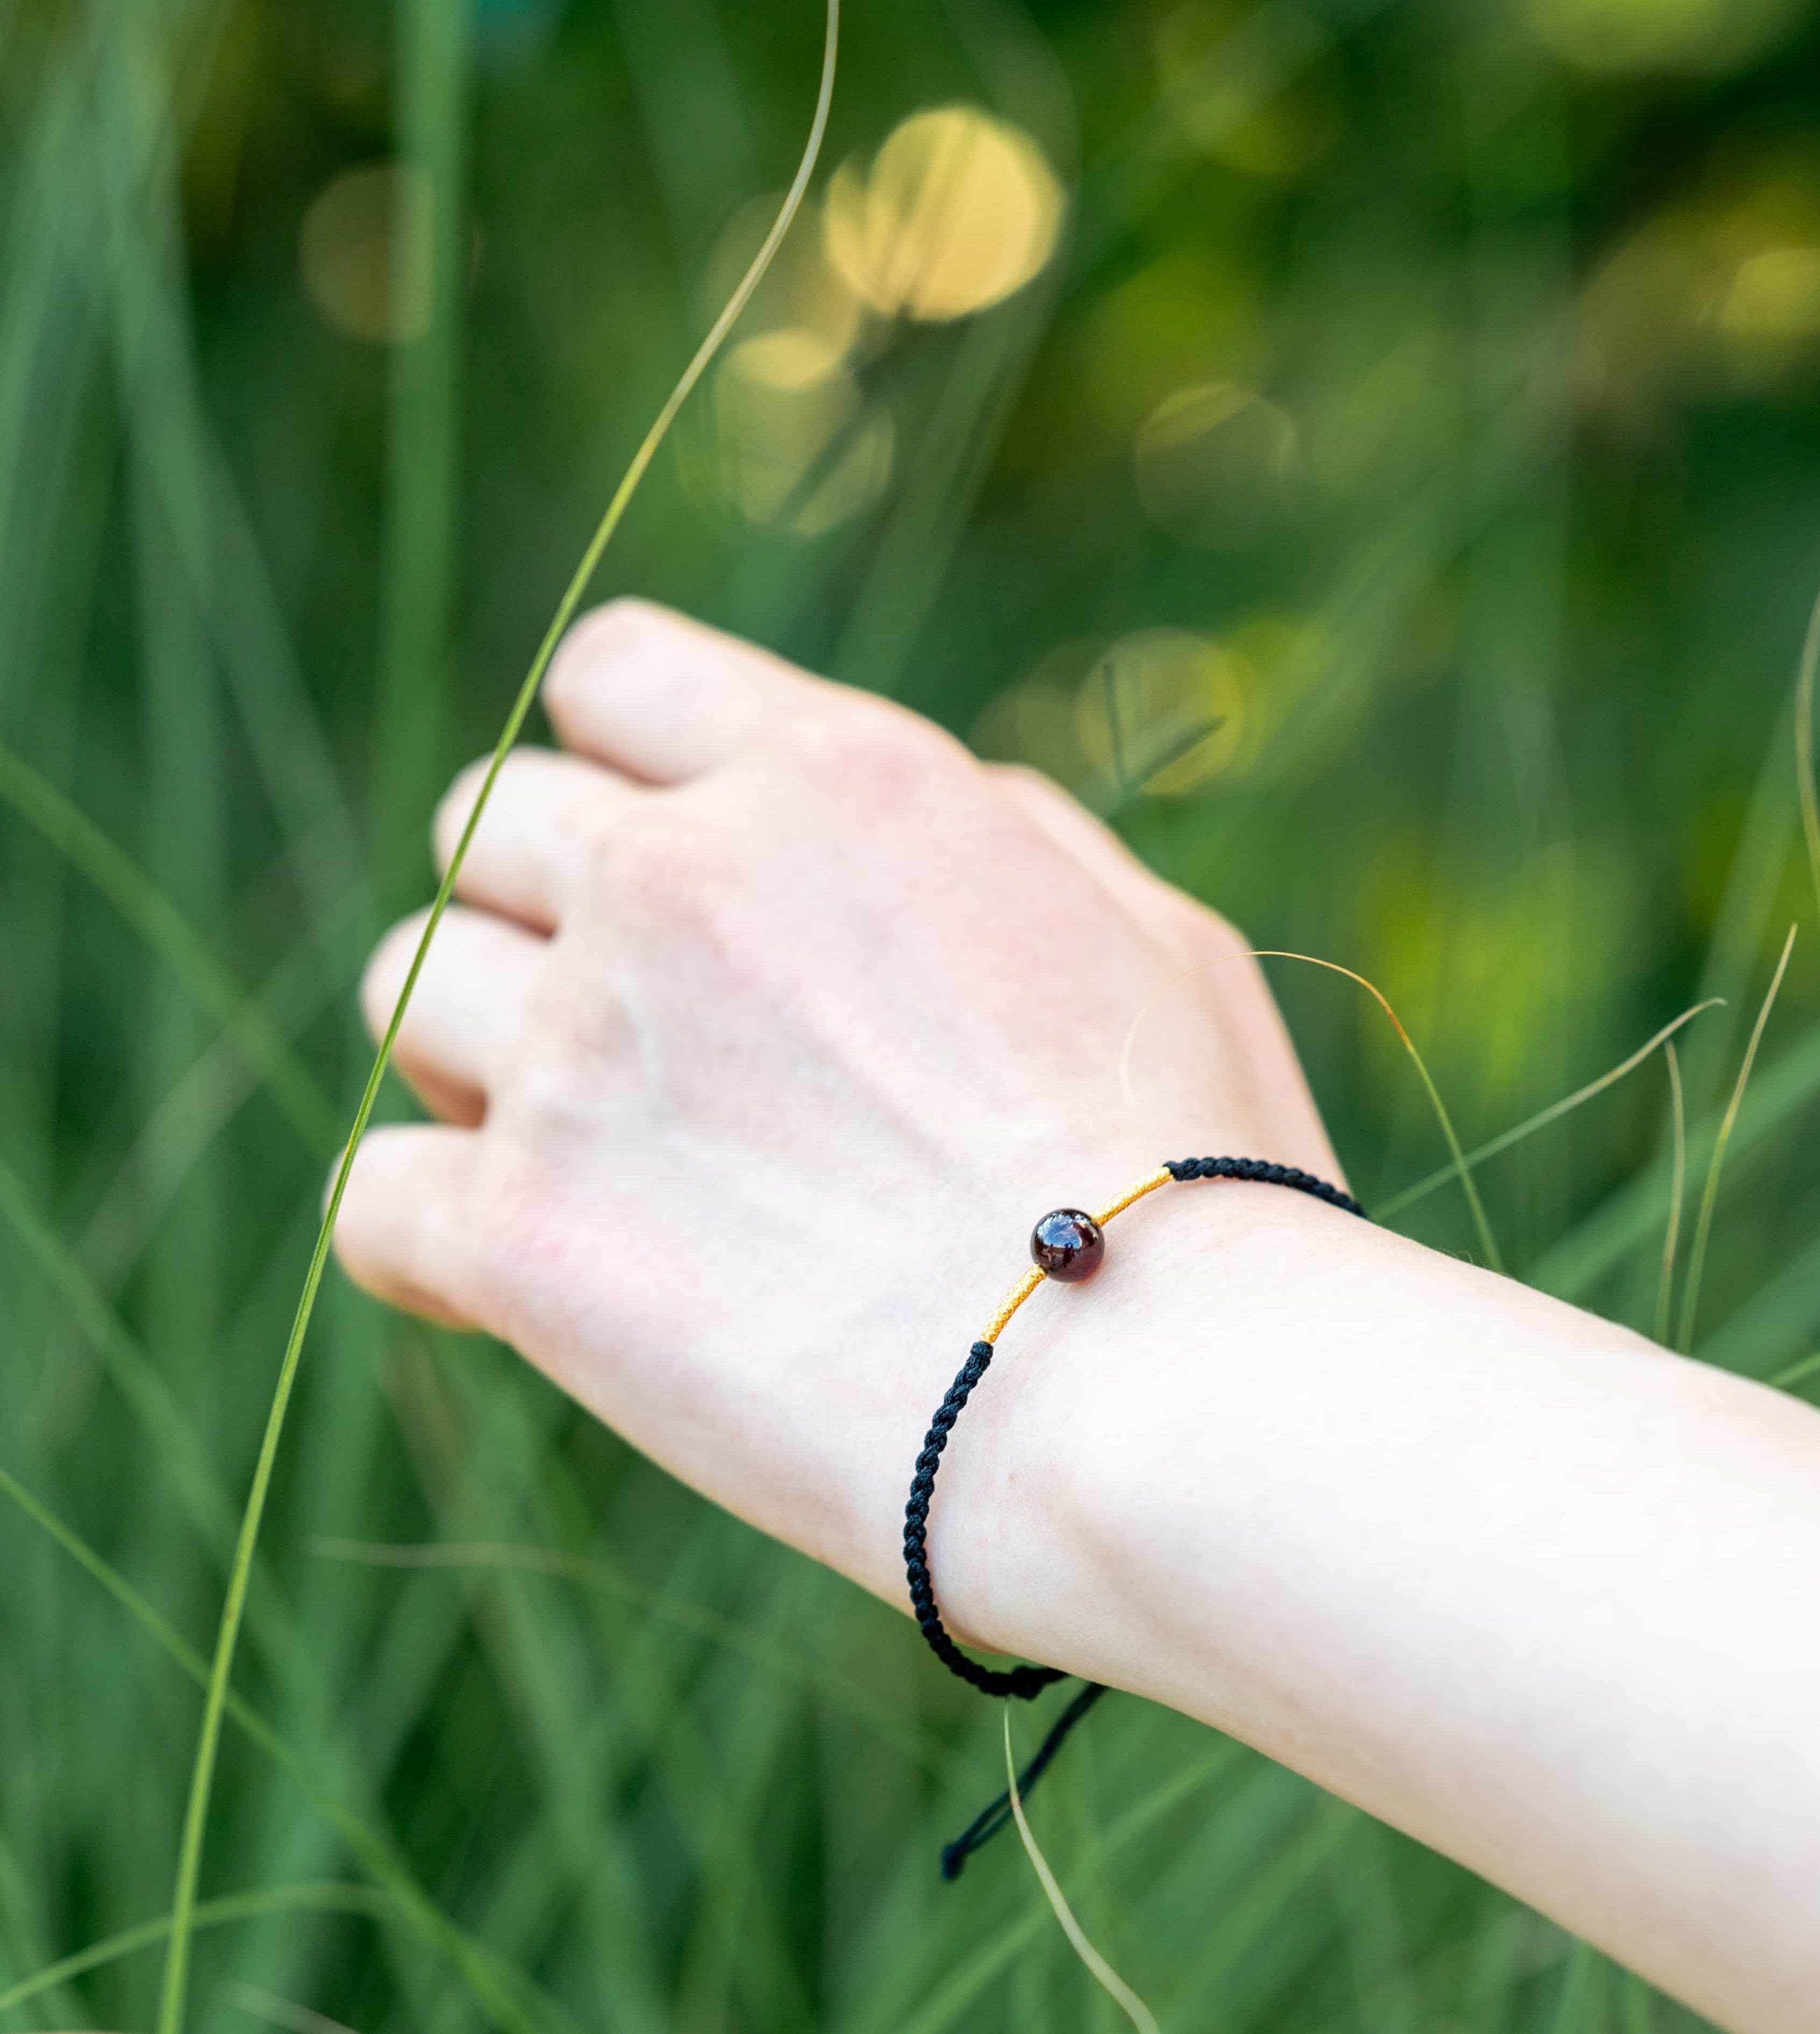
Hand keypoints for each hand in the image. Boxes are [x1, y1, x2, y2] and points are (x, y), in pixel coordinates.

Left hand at [336, 598, 1339, 1621]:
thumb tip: (919, 807)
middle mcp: (682, 878)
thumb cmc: (1197, 1176)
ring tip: (593, 1156)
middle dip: (540, 911)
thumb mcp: (1154, 932)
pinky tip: (535, 1286)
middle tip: (640, 1035)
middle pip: (486, 826)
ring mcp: (586, 1048)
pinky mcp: (525, 1233)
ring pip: (403, 987)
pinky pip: (374, 1194)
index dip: (620, 761)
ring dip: (474, 1058)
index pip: (614, 672)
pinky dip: (436, 1237)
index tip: (661, 856)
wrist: (1152, 1395)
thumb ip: (1004, 833)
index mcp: (837, 780)